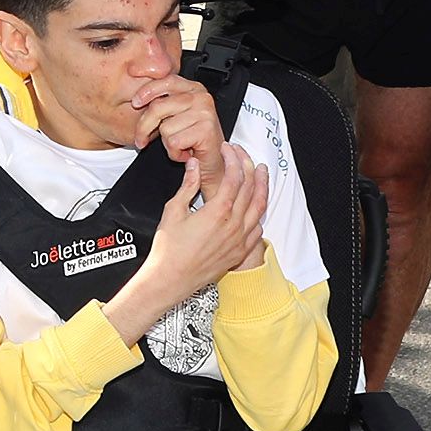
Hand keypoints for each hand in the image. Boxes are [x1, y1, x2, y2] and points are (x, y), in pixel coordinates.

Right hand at [123, 148, 269, 326]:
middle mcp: (233, 225)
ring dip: (262, 187)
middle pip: (250, 188)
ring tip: (261, 173)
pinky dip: (258, 213)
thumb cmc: (168, 250)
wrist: (170, 280)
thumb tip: (194, 167)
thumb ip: (188, 186)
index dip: (233, 159)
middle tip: (245, 155)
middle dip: (249, 167)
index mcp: (217, 212)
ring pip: (259, 207)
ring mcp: (239, 240)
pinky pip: (257, 229)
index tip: (228, 150)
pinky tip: (255, 207)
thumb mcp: (173, 211)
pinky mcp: (239, 252)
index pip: (234, 177)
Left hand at [124, 72, 225, 166]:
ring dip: (166, 143)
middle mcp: (201, 97)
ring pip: (165, 128)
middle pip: (158, 106)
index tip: (136, 103)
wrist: (214, 162)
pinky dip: (174, 153)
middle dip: (144, 127)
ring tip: (180, 145)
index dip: (146, 91)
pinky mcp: (206, 130)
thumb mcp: (175, 117)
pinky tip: (185, 153)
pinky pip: (174, 142)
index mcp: (193, 88)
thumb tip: (137, 102)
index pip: (165, 81)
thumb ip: (162, 104)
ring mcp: (205, 112)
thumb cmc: (193, 140)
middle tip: (142, 140)